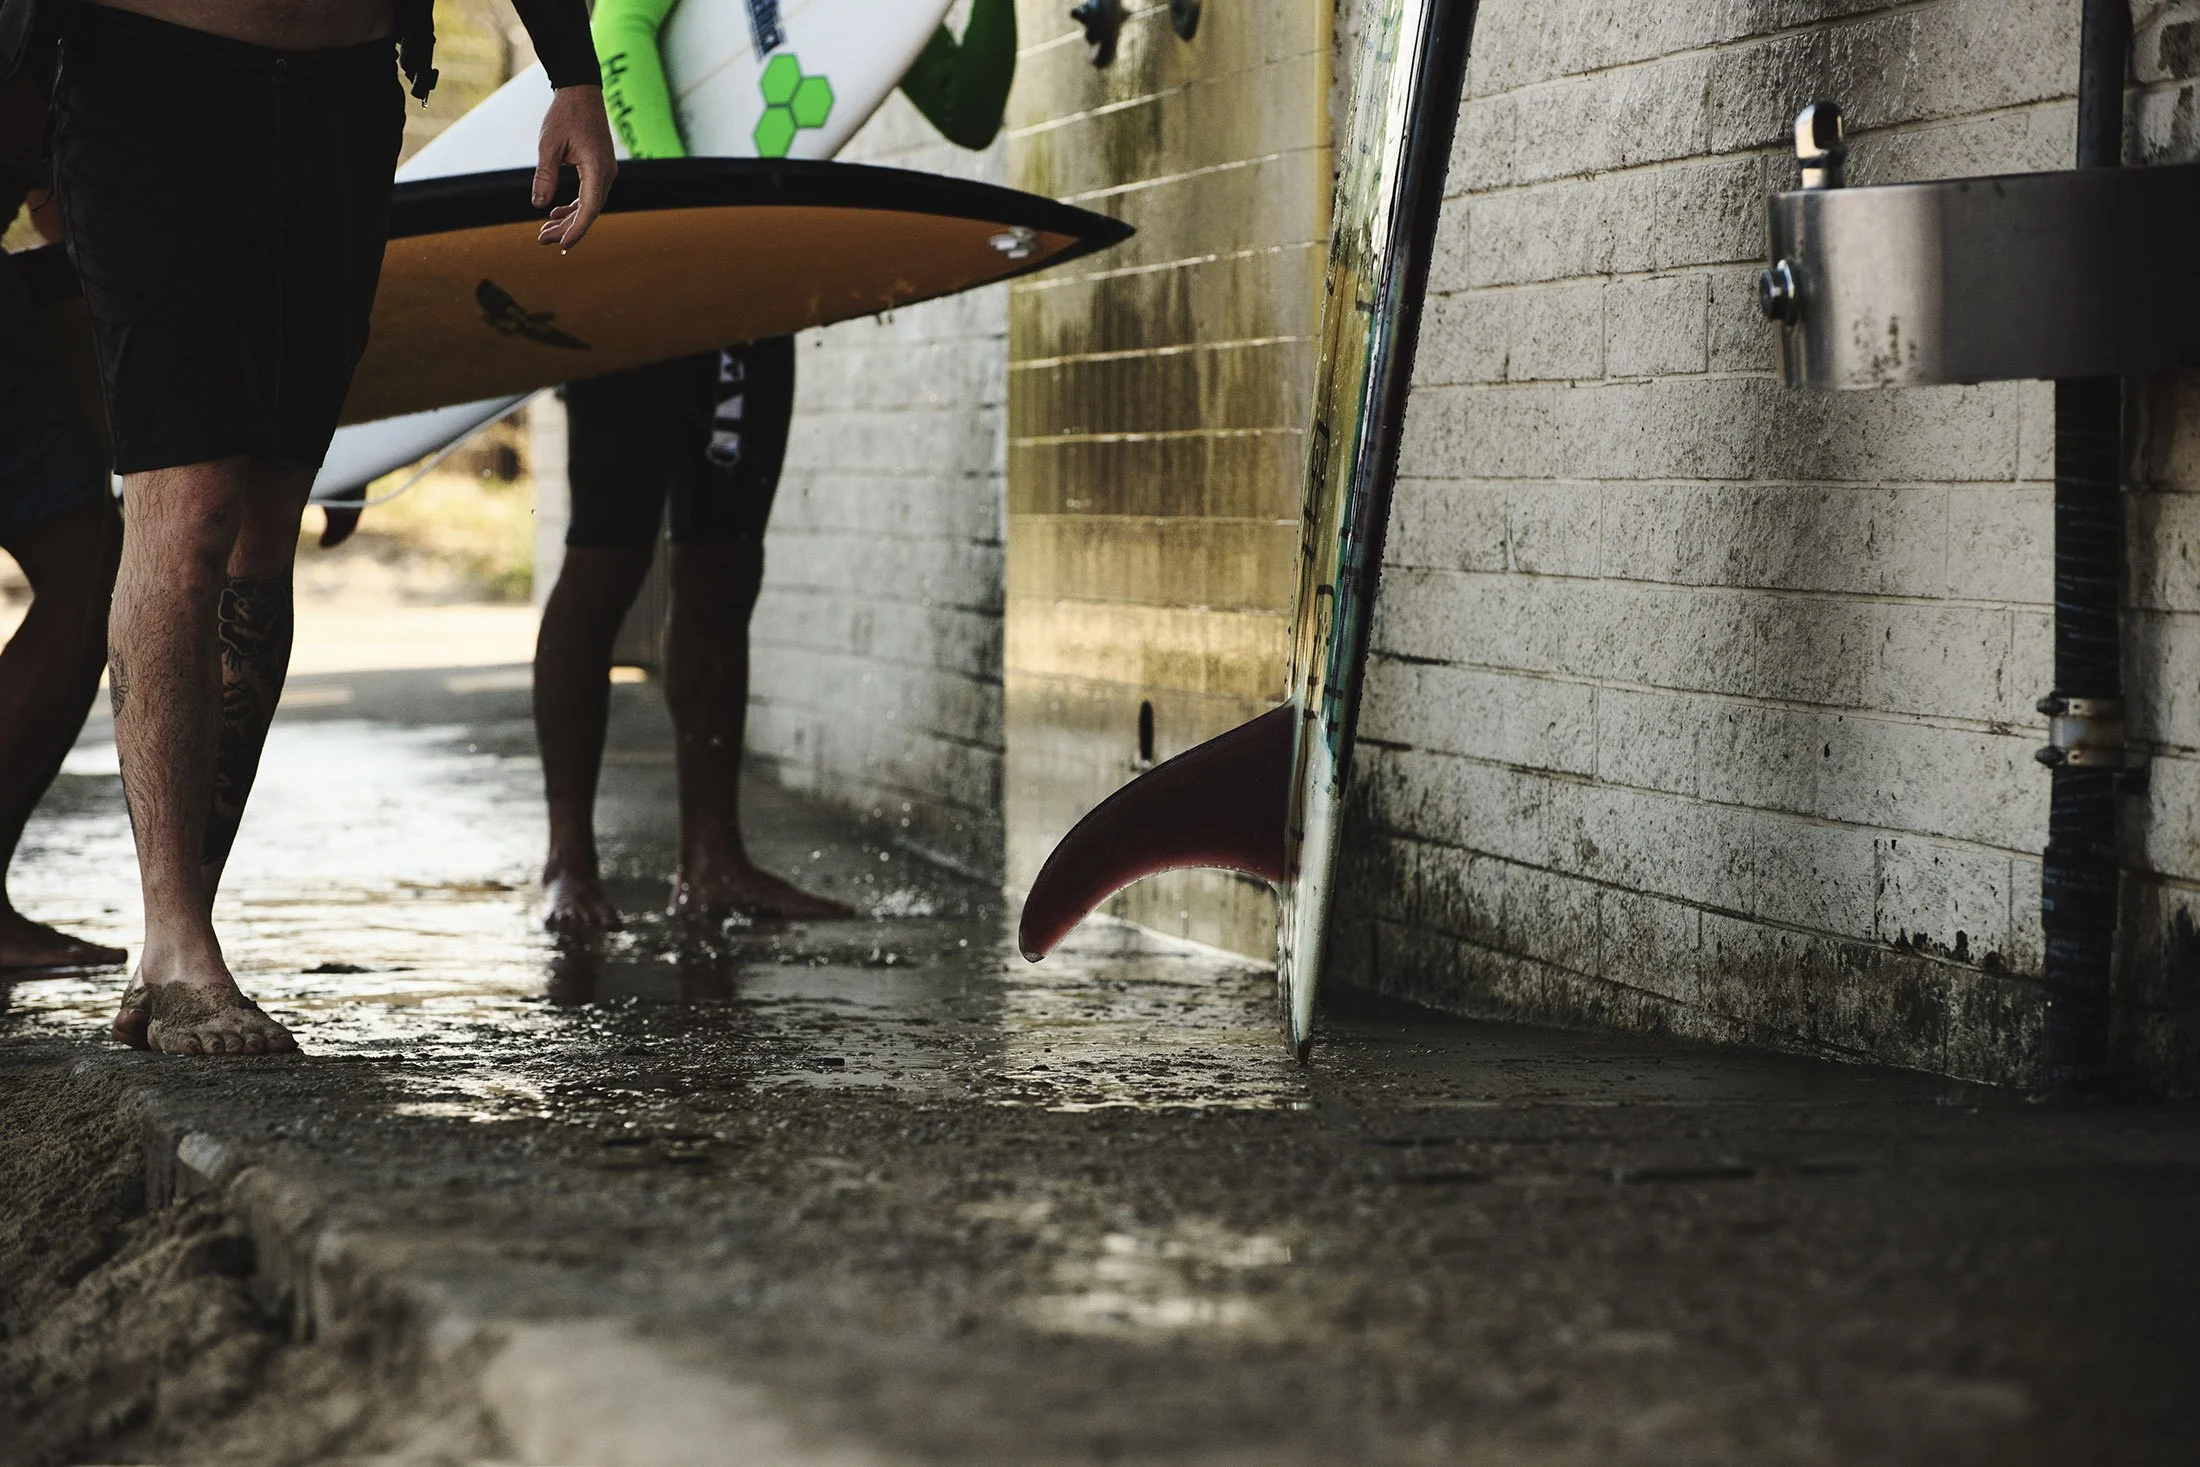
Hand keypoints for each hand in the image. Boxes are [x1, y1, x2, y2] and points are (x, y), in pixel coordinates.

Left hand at [534, 84, 616, 250]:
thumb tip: (537, 205)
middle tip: (542, 240)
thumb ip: (545, 175)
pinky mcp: (599, 169)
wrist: (581, 92)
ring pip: (589, 205)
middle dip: (567, 228)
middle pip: (589, 211)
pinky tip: (555, 213)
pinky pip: (589, 195)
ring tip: (545, 232)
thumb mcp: (549, 144)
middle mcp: (606, 173)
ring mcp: (605, 172)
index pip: (590, 208)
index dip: (577, 229)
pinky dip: (573, 207)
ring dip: (568, 220)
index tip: (563, 244)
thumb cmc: (564, 115)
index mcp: (597, 167)